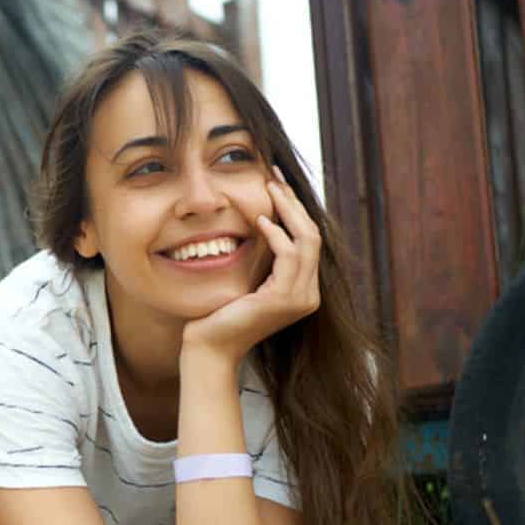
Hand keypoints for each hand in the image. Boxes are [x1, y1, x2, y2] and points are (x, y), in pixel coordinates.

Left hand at [181, 166, 321, 363]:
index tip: (277, 184)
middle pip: (314, 235)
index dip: (295, 209)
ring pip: (307, 240)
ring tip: (269, 190)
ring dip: (288, 210)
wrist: (210, 346)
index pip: (308, 240)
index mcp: (302, 289)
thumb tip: (262, 221)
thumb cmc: (220, 313)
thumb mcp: (247, 278)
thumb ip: (262, 258)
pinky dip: (277, 234)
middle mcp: (308, 294)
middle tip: (275, 178)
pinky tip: (260, 221)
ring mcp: (300, 298)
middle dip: (295, 203)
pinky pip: (289, 255)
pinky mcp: (284, 299)